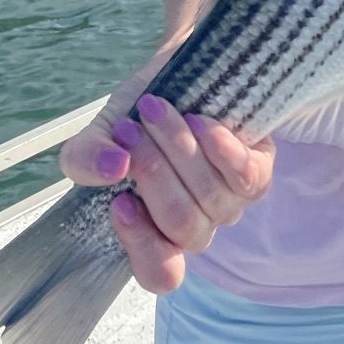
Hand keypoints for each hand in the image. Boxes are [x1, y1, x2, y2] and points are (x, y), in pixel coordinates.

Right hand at [60, 84, 275, 295]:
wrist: (179, 70)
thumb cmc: (140, 113)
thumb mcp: (103, 132)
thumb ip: (85, 157)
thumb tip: (110, 167)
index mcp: (157, 230)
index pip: (159, 273)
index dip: (142, 246)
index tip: (121, 201)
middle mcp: (197, 224)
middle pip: (181, 224)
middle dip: (151, 172)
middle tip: (129, 129)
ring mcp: (230, 201)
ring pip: (209, 196)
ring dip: (177, 147)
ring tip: (154, 108)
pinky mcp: (258, 171)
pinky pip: (248, 178)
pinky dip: (221, 150)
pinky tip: (201, 122)